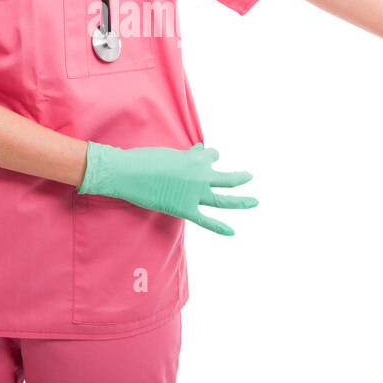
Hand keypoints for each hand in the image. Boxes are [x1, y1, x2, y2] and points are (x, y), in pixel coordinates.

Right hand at [78, 142, 255, 234]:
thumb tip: (200, 150)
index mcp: (196, 159)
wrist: (128, 173)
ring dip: (241, 201)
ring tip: (254, 201)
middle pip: (227, 179)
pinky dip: (220, 227)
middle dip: (240, 178)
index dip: (208, 157)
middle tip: (249, 176)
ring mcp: (195, 194)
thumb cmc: (145, 159)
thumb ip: (188, 155)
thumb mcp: (170, 153)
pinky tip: (233, 232)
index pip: (211, 156)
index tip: (203, 157)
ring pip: (224, 200)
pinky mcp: (185, 209)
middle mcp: (201, 176)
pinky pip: (207, 220)